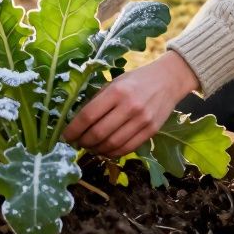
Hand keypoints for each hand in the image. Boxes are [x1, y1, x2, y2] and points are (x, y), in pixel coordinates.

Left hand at [61, 51, 200, 158]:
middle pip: (98, 133)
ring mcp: (142, 120)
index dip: (73, 129)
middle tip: (77, 143)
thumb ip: (98, 99)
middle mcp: (129, 106)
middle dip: (83, 142)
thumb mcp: (115, 82)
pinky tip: (105, 150)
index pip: (88, 116)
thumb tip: (77, 121)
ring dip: (96, 150)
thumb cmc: (136, 80)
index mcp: (116, 91)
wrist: (168, 80)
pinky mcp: (151, 130)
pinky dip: (113, 153)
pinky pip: (127, 148)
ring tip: (90, 147)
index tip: (64, 136)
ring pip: (112, 144)